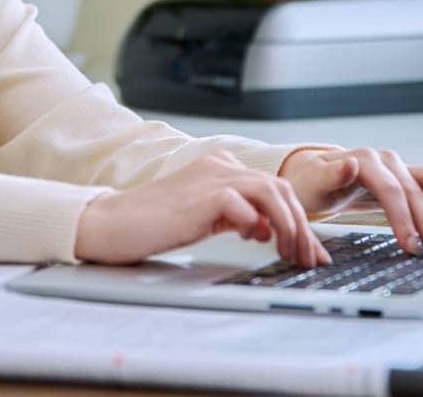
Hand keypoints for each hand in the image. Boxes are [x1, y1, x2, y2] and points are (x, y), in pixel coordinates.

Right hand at [73, 151, 331, 267]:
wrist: (113, 223)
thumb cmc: (153, 224)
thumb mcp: (204, 217)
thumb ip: (235, 216)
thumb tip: (266, 229)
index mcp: (219, 166)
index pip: (273, 187)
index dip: (298, 219)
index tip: (309, 248)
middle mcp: (219, 165)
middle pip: (280, 187)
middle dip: (302, 225)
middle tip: (309, 257)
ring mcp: (211, 177)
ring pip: (271, 191)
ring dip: (289, 226)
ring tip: (291, 253)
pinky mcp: (202, 195)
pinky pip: (244, 205)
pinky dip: (257, 223)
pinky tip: (253, 239)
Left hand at [278, 147, 422, 256]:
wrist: (316, 176)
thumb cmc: (312, 184)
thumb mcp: (312, 183)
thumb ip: (331, 175)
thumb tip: (351, 164)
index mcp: (364, 160)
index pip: (392, 191)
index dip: (404, 220)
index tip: (410, 247)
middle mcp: (387, 160)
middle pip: (417, 191)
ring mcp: (401, 166)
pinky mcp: (409, 176)